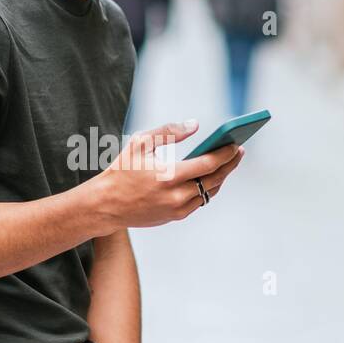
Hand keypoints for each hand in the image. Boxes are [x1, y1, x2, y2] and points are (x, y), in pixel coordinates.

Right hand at [89, 119, 244, 234]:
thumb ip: (169, 132)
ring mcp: (177, 209)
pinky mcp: (174, 217)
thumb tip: (195, 125)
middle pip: (214, 179)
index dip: (225, 154)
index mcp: (169, 176)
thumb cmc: (121, 170)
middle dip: (229, 164)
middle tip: (238, 151)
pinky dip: (206, 188)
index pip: (208, 164)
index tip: (236, 144)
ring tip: (226, 162)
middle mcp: (176, 196)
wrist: (105, 206)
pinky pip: (198, 201)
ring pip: (209, 192)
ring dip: (220, 177)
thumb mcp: (140, 143)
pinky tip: (210, 176)